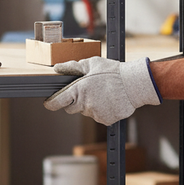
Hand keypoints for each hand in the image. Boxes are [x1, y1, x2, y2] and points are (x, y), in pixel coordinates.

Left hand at [44, 57, 160, 124]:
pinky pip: (98, 117)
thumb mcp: (91, 63)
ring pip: (86, 112)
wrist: (134, 84)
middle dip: (74, 101)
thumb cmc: (113, 72)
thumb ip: (72, 67)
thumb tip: (57, 68)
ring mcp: (95, 114)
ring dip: (90, 105)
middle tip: (87, 91)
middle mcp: (85, 104)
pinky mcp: (105, 120)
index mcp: (78, 89)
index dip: (51, 103)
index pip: (57, 101)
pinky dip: (101, 111)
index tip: (48, 103)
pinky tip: (109, 101)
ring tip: (103, 93)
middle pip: (71, 108)